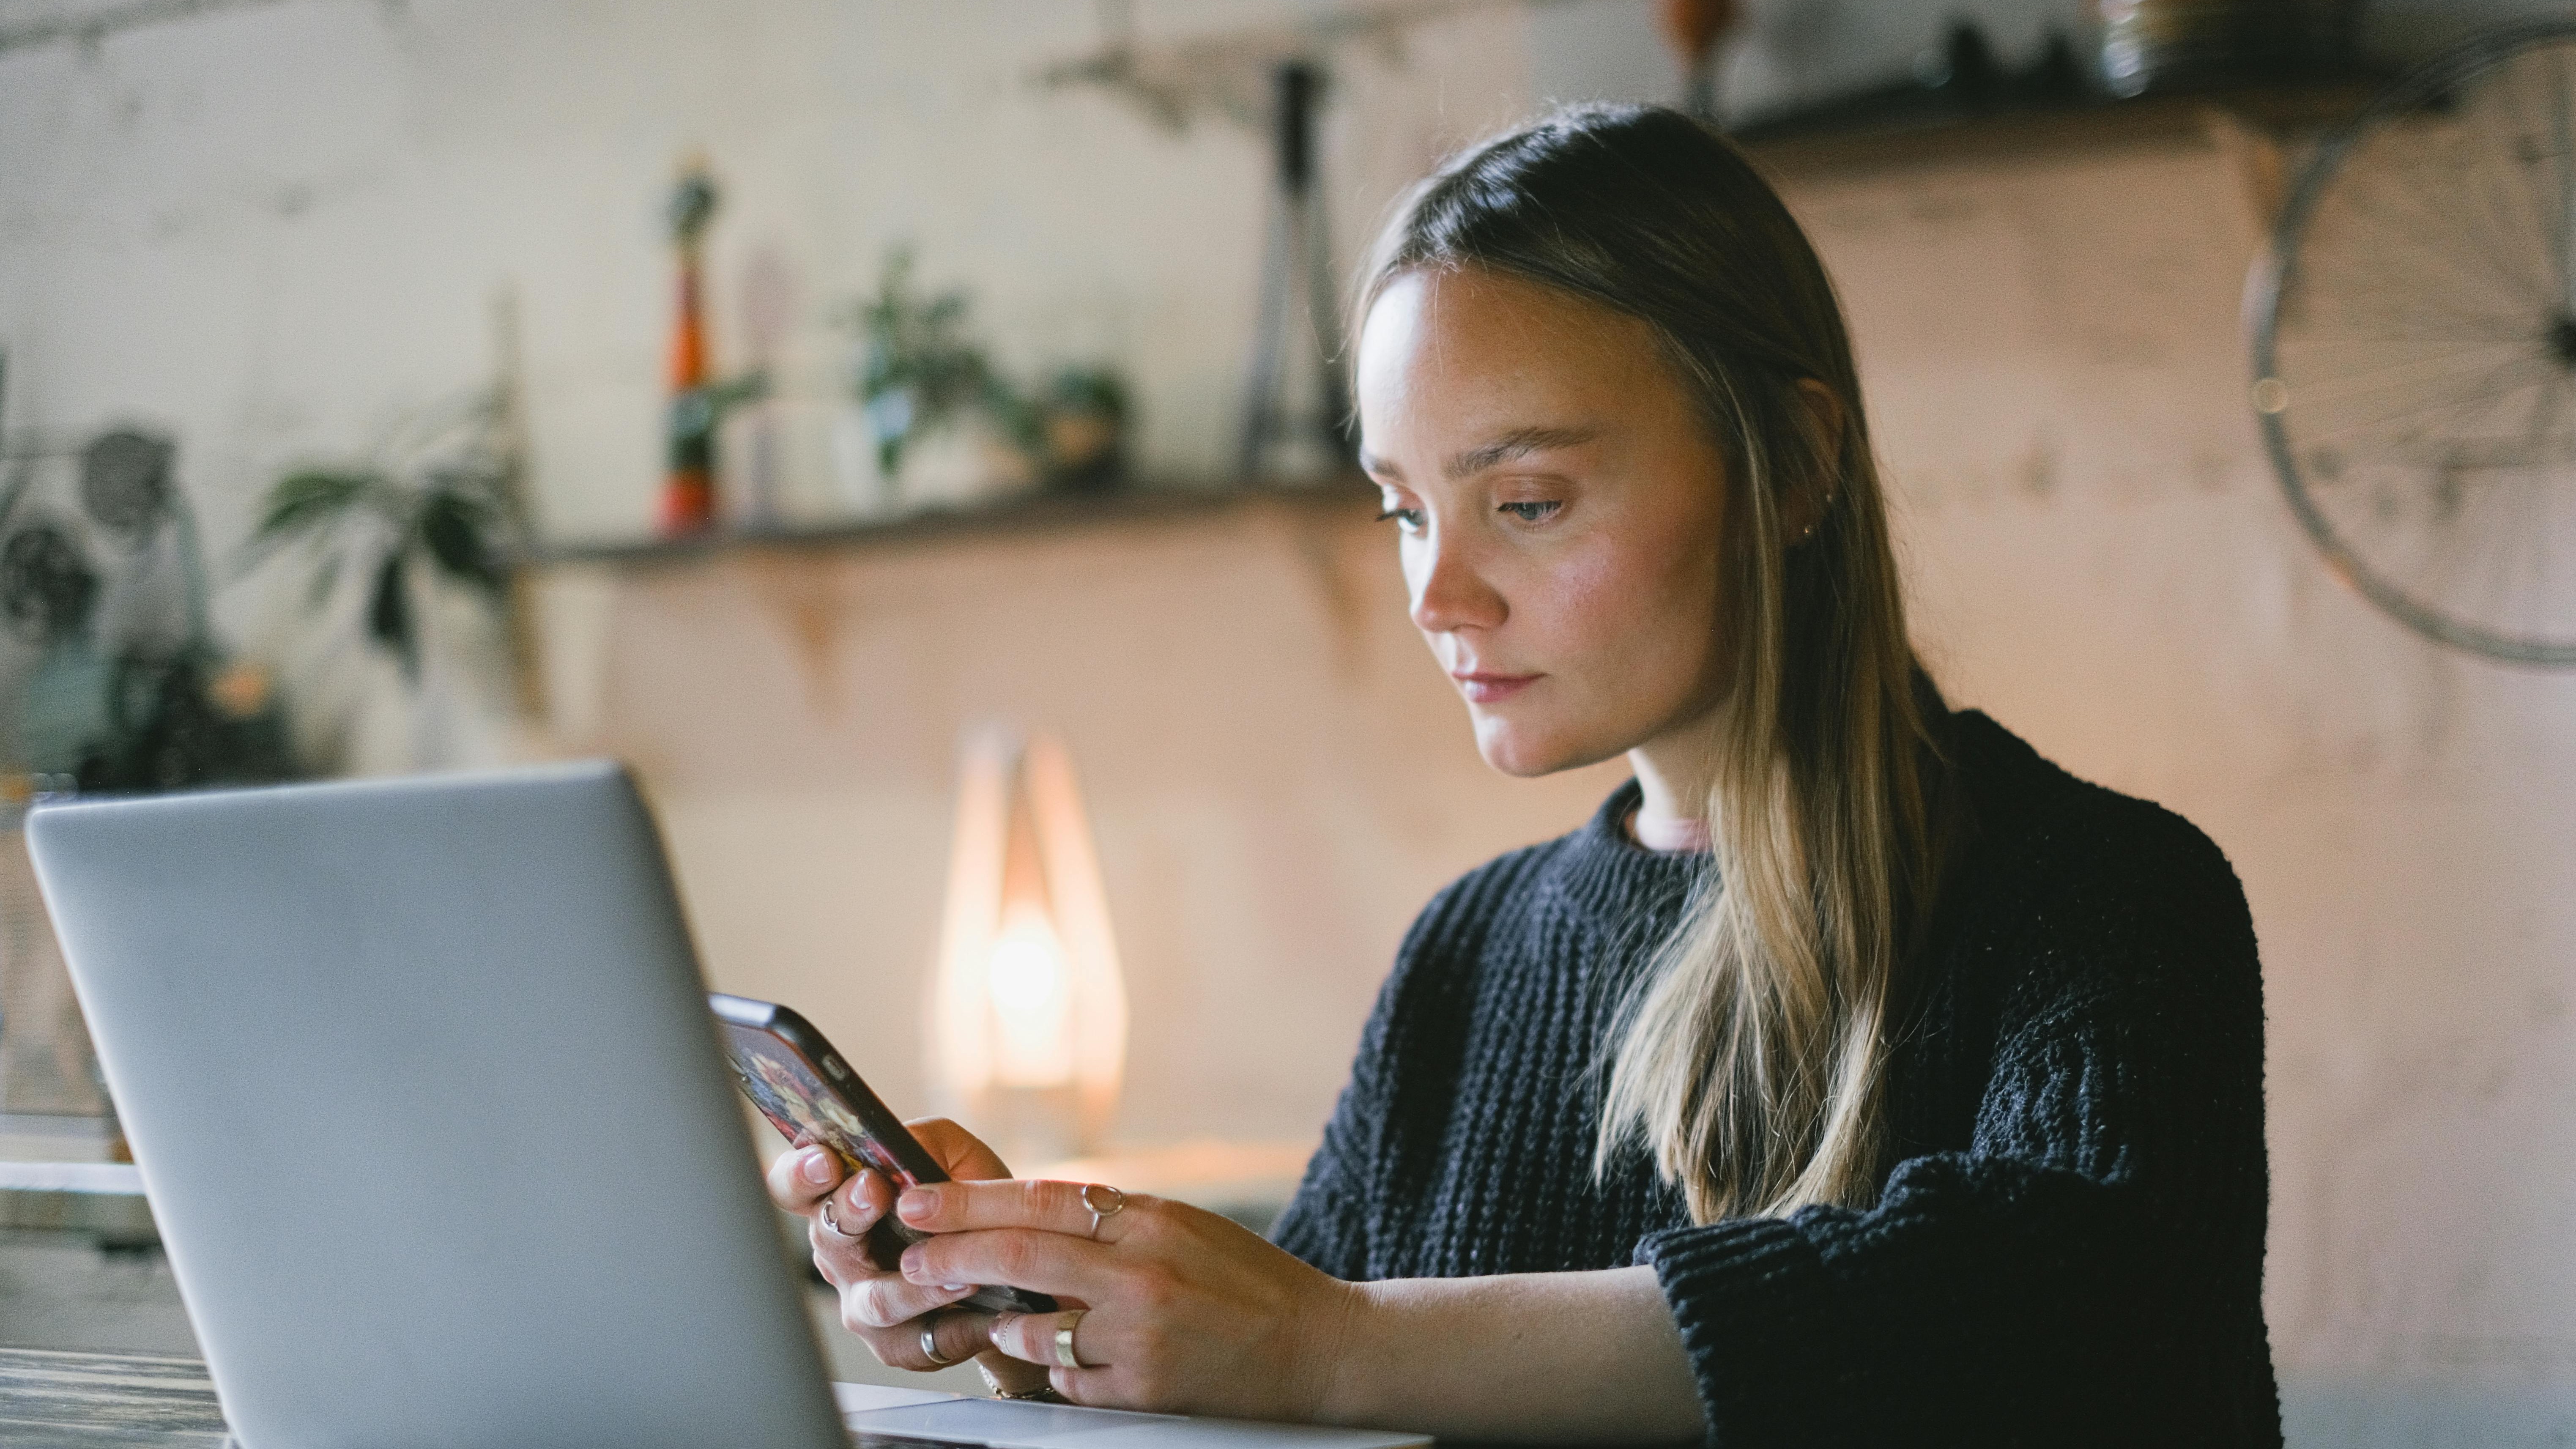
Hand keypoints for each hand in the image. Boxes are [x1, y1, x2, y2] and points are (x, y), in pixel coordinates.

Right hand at [762, 1118, 1051, 1395]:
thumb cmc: (970, 1201)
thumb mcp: (955, 1155)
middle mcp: (841, 1255)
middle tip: (875, 1190)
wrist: (1011, 1262)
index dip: (800, 1174)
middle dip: (850, 1212)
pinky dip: (956, 1324)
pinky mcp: (896, 1344)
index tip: (825, 1159)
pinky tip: (984, 1313)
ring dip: (915, 1285)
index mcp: (842, 1202)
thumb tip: (897, 1145)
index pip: (795, 1187)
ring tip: (958, 1271)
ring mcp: (862, 1303)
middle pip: (827, 1238)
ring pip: (875, 1300)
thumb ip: (926, 1141)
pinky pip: (919, 1340)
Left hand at [890, 1178, 1360, 1418]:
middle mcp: (1141, 1272)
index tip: (919, 1201)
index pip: (1040, 1198)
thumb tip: (1032, 1216)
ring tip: (1001, 1321)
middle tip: (909, 1258)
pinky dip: (1058, 1370)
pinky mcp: (1142, 1388)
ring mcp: (1139, 1334)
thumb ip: (1114, 1222)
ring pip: (1033, 1329)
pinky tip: (1073, 1361)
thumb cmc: (1251, 1283)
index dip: (969, 1200)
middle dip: (951, 1256)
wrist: (1319, 1346)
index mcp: (1151, 1219)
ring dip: (1005, 1326)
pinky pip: (1067, 1380)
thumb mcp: (1185, 1227)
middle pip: (1019, 1255)